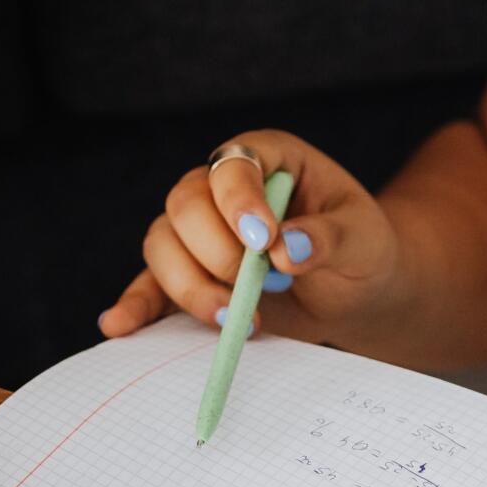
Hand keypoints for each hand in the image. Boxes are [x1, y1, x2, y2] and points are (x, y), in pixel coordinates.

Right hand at [99, 128, 403, 342]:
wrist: (357, 290)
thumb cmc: (363, 252)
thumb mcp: (365, 241)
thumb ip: (331, 239)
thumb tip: (288, 250)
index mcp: (268, 160)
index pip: (233, 164)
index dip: (238, 200)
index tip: (263, 241)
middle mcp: (224, 189)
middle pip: (184, 203)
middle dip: (215, 251)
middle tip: (257, 288)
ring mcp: (200, 233)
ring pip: (161, 243)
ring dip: (188, 285)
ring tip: (234, 319)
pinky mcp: (190, 276)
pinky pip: (149, 285)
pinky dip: (135, 306)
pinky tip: (121, 327)